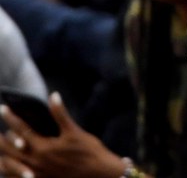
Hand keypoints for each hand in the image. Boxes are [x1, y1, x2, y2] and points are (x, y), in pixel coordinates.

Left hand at [0, 93, 125, 177]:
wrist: (97, 175)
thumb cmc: (88, 152)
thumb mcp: (74, 131)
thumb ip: (60, 114)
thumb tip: (53, 95)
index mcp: (43, 148)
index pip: (22, 129)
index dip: (11, 118)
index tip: (3, 107)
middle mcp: (35, 162)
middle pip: (10, 150)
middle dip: (0, 138)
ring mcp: (36, 175)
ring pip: (10, 166)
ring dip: (3, 155)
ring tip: (0, 146)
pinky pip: (17, 177)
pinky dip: (11, 170)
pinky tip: (10, 165)